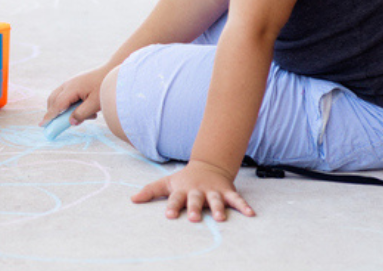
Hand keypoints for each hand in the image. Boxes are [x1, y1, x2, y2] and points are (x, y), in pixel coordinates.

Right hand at [40, 66, 109, 126]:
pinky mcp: (75, 83)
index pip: (57, 105)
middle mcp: (68, 84)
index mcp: (72, 89)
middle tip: (56, 124)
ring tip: (78, 116)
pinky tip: (84, 108)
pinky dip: (68, 103)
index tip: (42, 124)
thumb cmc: (104, 87)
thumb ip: (82, 114)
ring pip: (58, 96)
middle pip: (53, 99)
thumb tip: (70, 122)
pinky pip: (66, 94)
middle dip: (52, 112)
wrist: (111, 70)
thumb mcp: (95, 103)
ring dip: (62, 108)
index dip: (50, 116)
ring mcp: (71, 82)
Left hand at [131, 160, 254, 221]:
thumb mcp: (167, 183)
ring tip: (220, 219)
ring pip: (216, 200)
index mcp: (183, 190)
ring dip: (218, 208)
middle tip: (194, 218)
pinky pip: (236, 199)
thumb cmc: (184, 179)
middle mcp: (198, 191)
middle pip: (195, 199)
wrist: (208, 164)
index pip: (175, 198)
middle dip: (195, 208)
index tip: (169, 215)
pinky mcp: (227, 191)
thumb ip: (150, 191)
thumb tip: (132, 199)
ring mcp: (213, 191)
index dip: (172, 206)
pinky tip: (251, 214)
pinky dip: (243, 205)